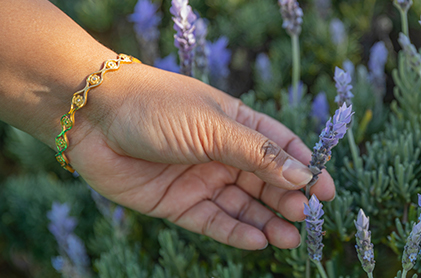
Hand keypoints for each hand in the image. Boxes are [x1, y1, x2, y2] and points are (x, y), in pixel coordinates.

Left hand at [65, 63, 334, 249]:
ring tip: (290, 239)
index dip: (306, 168)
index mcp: (237, 123)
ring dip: (268, 221)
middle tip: (306, 217)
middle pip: (266, 181)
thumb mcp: (214, 126)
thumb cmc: (157, 107)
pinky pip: (214, 222)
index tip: (327, 191)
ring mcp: (201, 179)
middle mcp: (223, 153)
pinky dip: (236, 232)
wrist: (93, 117)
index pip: (281, 148)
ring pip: (244, 206)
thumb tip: (302, 174)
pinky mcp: (179, 203)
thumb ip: (258, 153)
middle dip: (288, 199)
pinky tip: (258, 240)